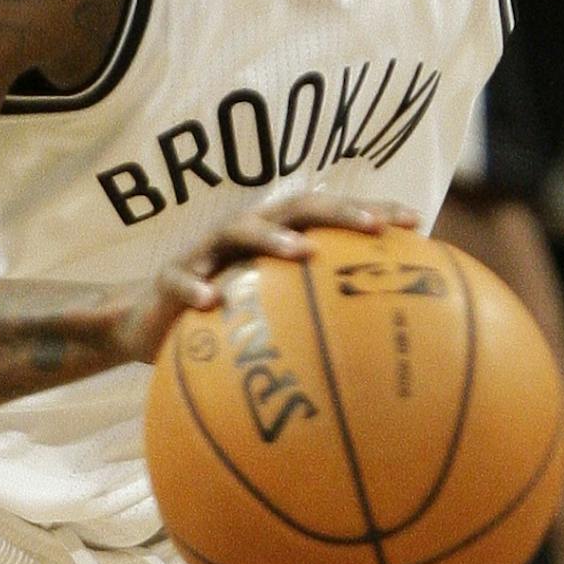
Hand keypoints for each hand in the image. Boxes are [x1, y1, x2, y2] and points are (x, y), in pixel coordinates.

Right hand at [121, 193, 421, 363]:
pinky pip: (184, 280)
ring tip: (303, 252)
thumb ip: (316, 321)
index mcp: (278, 237)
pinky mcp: (172, 276)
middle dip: (338, 211)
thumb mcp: (271, 317)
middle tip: (373, 226)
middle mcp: (248, 233)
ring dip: (274, 238)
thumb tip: (381, 355)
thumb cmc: (225, 321)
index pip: (333, 215)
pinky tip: (214, 303)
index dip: (373, 212)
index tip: (415, 222)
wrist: (148, 326)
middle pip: (299, 207)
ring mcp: (208, 250)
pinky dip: (197, 288)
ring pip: (242, 230)